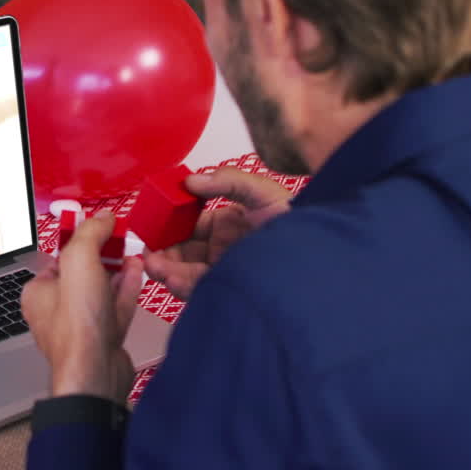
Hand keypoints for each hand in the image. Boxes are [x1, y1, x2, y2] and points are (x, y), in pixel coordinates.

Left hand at [21, 211, 144, 400]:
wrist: (97, 373)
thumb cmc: (77, 328)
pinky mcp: (104, 337)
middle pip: (82, 272)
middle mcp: (57, 310)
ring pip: (101, 289)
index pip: (58, 256)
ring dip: (117, 268)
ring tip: (131, 249)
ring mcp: (82, 325)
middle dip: (102, 253)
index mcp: (40, 292)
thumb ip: (90, 234)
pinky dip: (126, 288)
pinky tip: (136, 271)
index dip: (80, 239)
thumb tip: (102, 218)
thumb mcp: (80, 261)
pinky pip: (116, 307)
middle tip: (119, 235)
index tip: (98, 225)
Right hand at [143, 168, 291, 299]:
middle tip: (147, 251)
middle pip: (182, 252)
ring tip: (152, 265)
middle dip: (162, 252)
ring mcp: (225, 270)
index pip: (189, 225)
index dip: (170, 226)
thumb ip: (228, 181)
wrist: (323, 256)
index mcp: (227, 224)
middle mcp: (222, 249)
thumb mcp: (263, 192)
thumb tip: (191, 180)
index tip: (154, 224)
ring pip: (187, 272)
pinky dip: (181, 285)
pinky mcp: (230, 289)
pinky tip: (170, 278)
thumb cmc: (300, 221)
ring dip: (167, 270)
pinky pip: (199, 289)